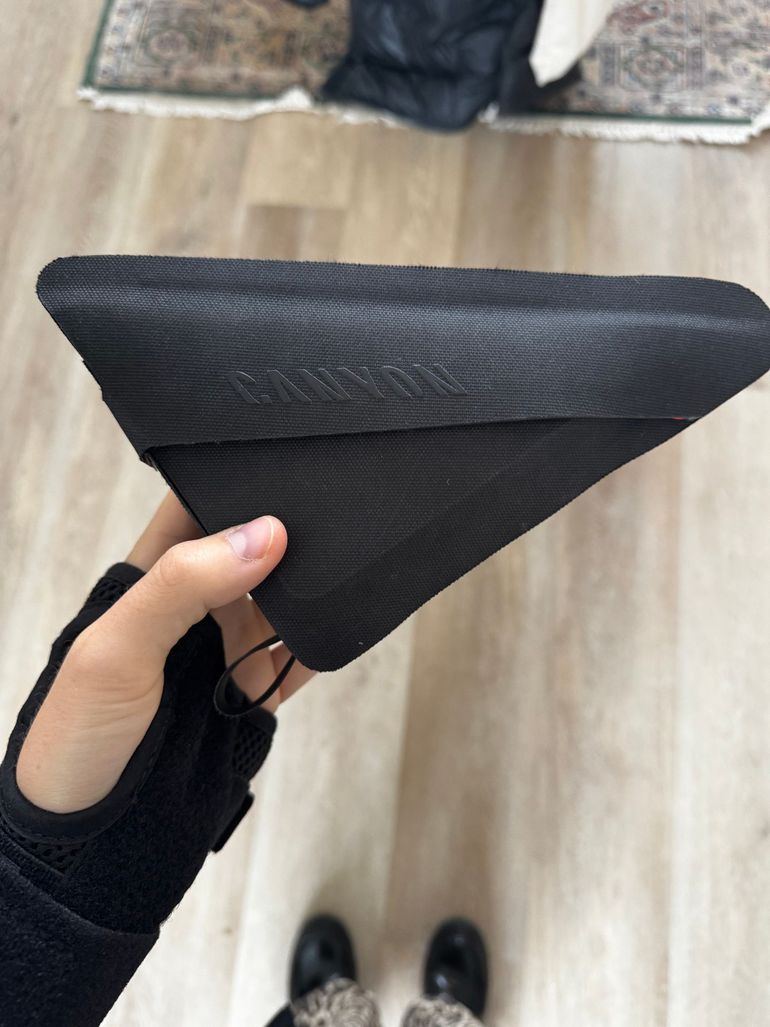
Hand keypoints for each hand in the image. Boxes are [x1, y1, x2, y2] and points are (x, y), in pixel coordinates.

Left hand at [16, 493, 312, 813]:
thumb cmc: (77, 738)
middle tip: (323, 525)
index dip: (232, 488)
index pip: (195, 510)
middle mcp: (192, 608)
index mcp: (147, 580)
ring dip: (308, 590)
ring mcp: (225, 650)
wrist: (99, 843)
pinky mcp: (253, 691)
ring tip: (339, 571)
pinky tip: (337, 626)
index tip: (279, 475)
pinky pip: (299, 656)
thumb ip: (181, 585)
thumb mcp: (114, 651)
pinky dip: (320, 643)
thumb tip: (262, 535)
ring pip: (283, 600)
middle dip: (284, 538)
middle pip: (251, 551)